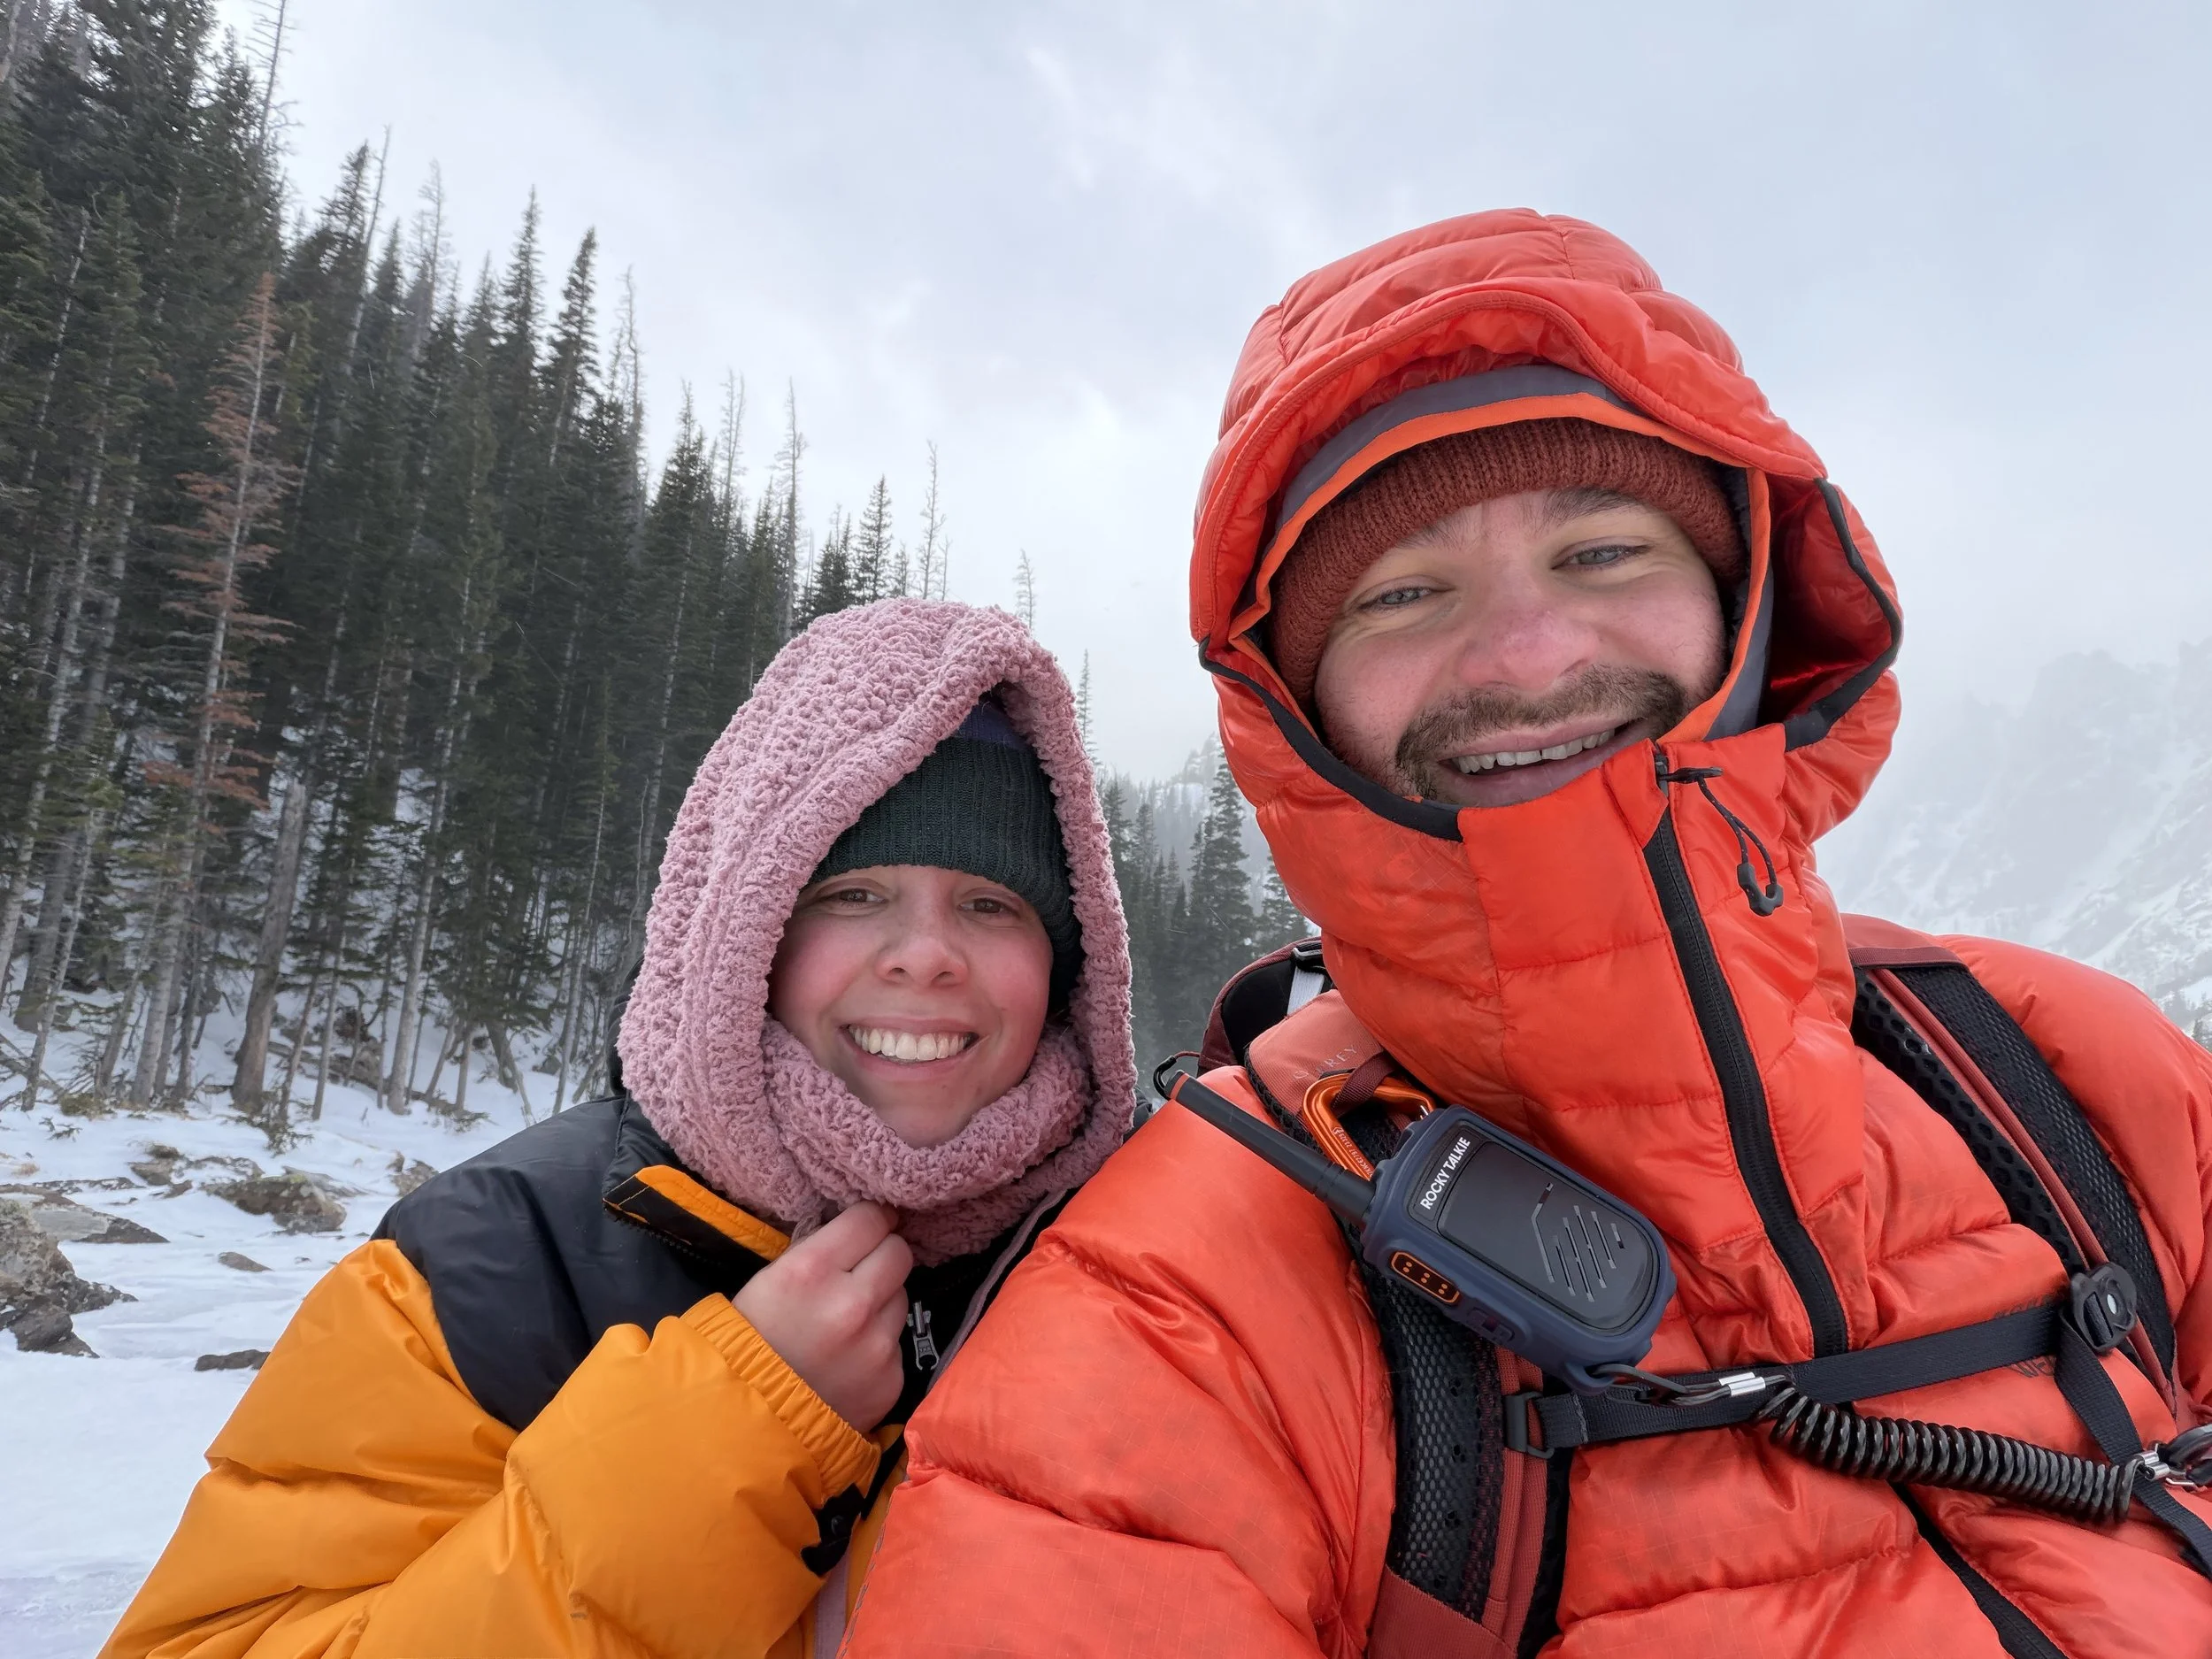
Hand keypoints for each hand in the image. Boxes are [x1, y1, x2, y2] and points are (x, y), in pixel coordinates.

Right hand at [733, 1201, 912, 1431]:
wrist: (745, 1426)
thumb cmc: (748, 1344)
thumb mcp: (768, 1281)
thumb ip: (817, 1253)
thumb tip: (856, 1231)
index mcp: (812, 1271)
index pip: (871, 1219)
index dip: (873, 1219)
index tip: (873, 1223)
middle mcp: (853, 1304)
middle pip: (899, 1254)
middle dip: (883, 1255)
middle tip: (864, 1268)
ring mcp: (878, 1346)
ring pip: (901, 1297)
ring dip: (883, 1301)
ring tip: (848, 1322)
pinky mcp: (892, 1380)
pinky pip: (897, 1344)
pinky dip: (880, 1345)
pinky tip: (850, 1359)